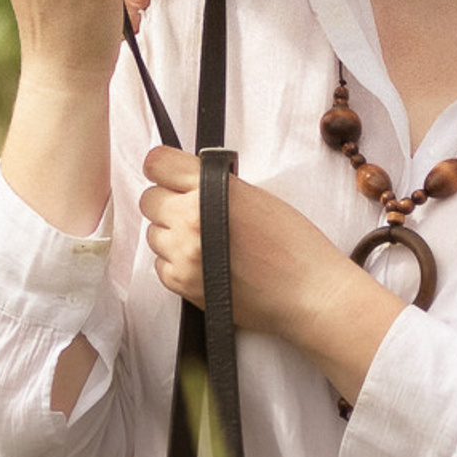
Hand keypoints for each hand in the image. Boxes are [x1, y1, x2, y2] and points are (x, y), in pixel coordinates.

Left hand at [137, 147, 403, 400]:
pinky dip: (176, 264)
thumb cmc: (294, 243)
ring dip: (171, 235)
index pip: (156, 163)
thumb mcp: (256, 196)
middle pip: (149, 200)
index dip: (163, 169)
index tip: (172, 176)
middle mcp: (190, 219)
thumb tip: (183, 180)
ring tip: (206, 244)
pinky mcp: (182, 284)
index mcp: (212, 189)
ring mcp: (183, 254)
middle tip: (194, 214)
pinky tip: (207, 266)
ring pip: (153, 234)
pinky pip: (160, 265)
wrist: (308, 292)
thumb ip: (214, 184)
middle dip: (167, 203)